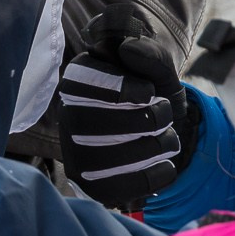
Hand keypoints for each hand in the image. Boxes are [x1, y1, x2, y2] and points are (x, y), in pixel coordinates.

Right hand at [58, 11, 193, 208]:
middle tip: (163, 112)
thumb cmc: (150, 91)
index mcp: (77, 81)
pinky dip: (159, 172)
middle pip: (104, 124)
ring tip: (165, 137)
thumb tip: (129, 49)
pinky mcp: (94, 186)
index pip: (85, 83)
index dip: (123, 88)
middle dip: (149, 118)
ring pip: (119, 157)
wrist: (151, 125)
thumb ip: (149, 54)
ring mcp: (78, 156)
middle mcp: (69, 118)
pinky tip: (162, 160)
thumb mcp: (156, 68)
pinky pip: (130, 185)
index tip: (147, 91)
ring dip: (158, 144)